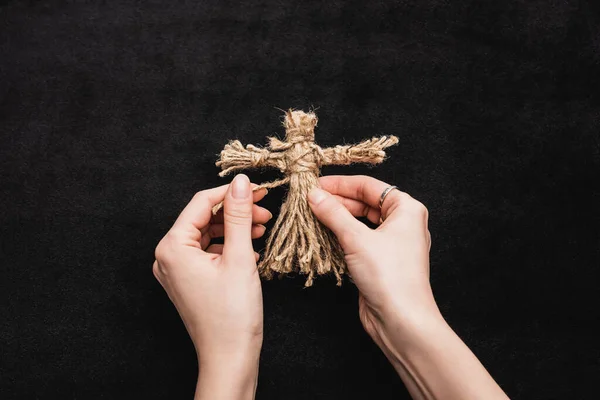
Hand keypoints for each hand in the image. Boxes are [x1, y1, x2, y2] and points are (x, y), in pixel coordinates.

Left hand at [153, 174, 270, 399]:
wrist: (230, 357)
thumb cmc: (232, 315)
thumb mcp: (240, 257)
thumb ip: (238, 215)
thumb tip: (240, 183)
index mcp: (173, 247)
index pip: (201, 203)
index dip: (231, 192)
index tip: (257, 189)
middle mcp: (168, 256)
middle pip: (204, 218)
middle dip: (236, 212)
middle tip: (265, 212)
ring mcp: (176, 270)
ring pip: (208, 234)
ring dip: (235, 228)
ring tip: (262, 228)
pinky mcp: (188, 280)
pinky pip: (207, 252)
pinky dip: (229, 246)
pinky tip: (251, 247)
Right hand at [308, 175, 434, 341]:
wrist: (401, 320)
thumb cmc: (389, 275)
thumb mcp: (357, 238)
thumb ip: (333, 213)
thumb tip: (314, 195)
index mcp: (407, 209)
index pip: (369, 186)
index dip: (340, 184)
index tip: (315, 185)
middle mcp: (402, 223)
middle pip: (364, 203)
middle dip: (337, 201)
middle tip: (309, 200)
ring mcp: (392, 243)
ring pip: (360, 222)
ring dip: (337, 219)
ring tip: (312, 215)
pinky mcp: (381, 261)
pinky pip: (359, 240)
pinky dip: (342, 236)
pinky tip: (323, 234)